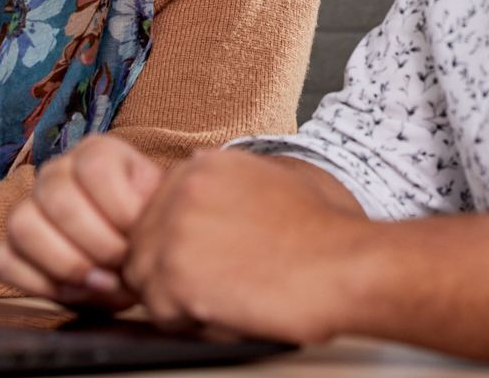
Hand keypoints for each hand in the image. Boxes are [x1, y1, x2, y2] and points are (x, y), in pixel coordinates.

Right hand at [0, 134, 163, 307]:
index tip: (138, 232)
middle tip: (121, 263)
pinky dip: (39, 283)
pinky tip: (74, 290)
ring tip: (100, 280)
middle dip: (97, 243)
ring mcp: (28, 207)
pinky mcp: (11, 247)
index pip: (95, 169)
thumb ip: (152, 211)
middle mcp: (56, 172)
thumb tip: (137, 222)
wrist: (135, 258)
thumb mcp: (160, 212)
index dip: (120, 208)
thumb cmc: (148, 231)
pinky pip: (4, 260)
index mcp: (97, 153)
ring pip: (22, 225)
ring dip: (65, 263)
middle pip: (58, 199)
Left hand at [123, 149, 368, 342]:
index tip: (207, 258)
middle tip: (216, 283)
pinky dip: (188, 322)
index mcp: (200, 166)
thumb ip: (219, 185)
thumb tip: (196, 202)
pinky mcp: (176, 277)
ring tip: (225, 297)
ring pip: (144, 279)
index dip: (179, 244)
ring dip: (176, 298)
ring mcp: (174, 233)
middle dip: (171, 271)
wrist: (344, 264)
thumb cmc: (318, 233)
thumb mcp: (264, 179)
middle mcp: (180, 191)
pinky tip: (228, 311)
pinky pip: (158, 312)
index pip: (155, 212)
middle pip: (143, 244)